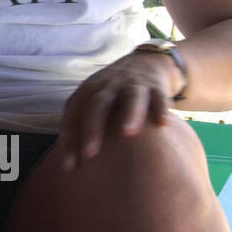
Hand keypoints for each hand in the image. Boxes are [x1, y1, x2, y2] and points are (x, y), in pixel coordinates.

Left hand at [58, 50, 182, 169]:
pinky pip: (159, 96)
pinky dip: (160, 108)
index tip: (69, 166)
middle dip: (92, 129)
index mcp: (88, 91)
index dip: (70, 138)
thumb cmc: (113, 96)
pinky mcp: (156, 86)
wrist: (145, 63)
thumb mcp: (93, 104)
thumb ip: (82, 130)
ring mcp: (132, 84)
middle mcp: (108, 86)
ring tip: (127, 133)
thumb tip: (68, 168)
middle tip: (89, 155)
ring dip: (128, 114)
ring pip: (130, 97)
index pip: (73, 114)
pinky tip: (162, 124)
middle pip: (97, 105)